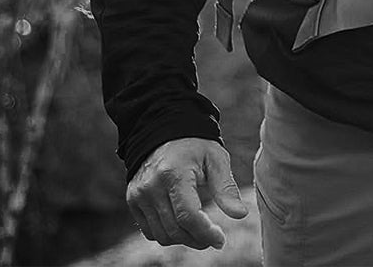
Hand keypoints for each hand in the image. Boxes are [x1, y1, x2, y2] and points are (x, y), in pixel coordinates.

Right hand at [125, 137, 248, 249]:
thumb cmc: (195, 147)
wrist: (163, 132)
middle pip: (175, 229)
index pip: (188, 216)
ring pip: (162, 235)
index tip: (220, 240)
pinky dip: (168, 234)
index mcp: (174, 174)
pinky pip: (150, 231)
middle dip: (198, 240)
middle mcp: (151, 186)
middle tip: (213, 237)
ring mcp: (139, 195)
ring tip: (199, 230)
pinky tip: (182, 225)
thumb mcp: (216, 160)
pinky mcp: (132, 200)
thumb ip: (226, 188)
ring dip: (184, 239)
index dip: (206, 234)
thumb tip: (240, 214)